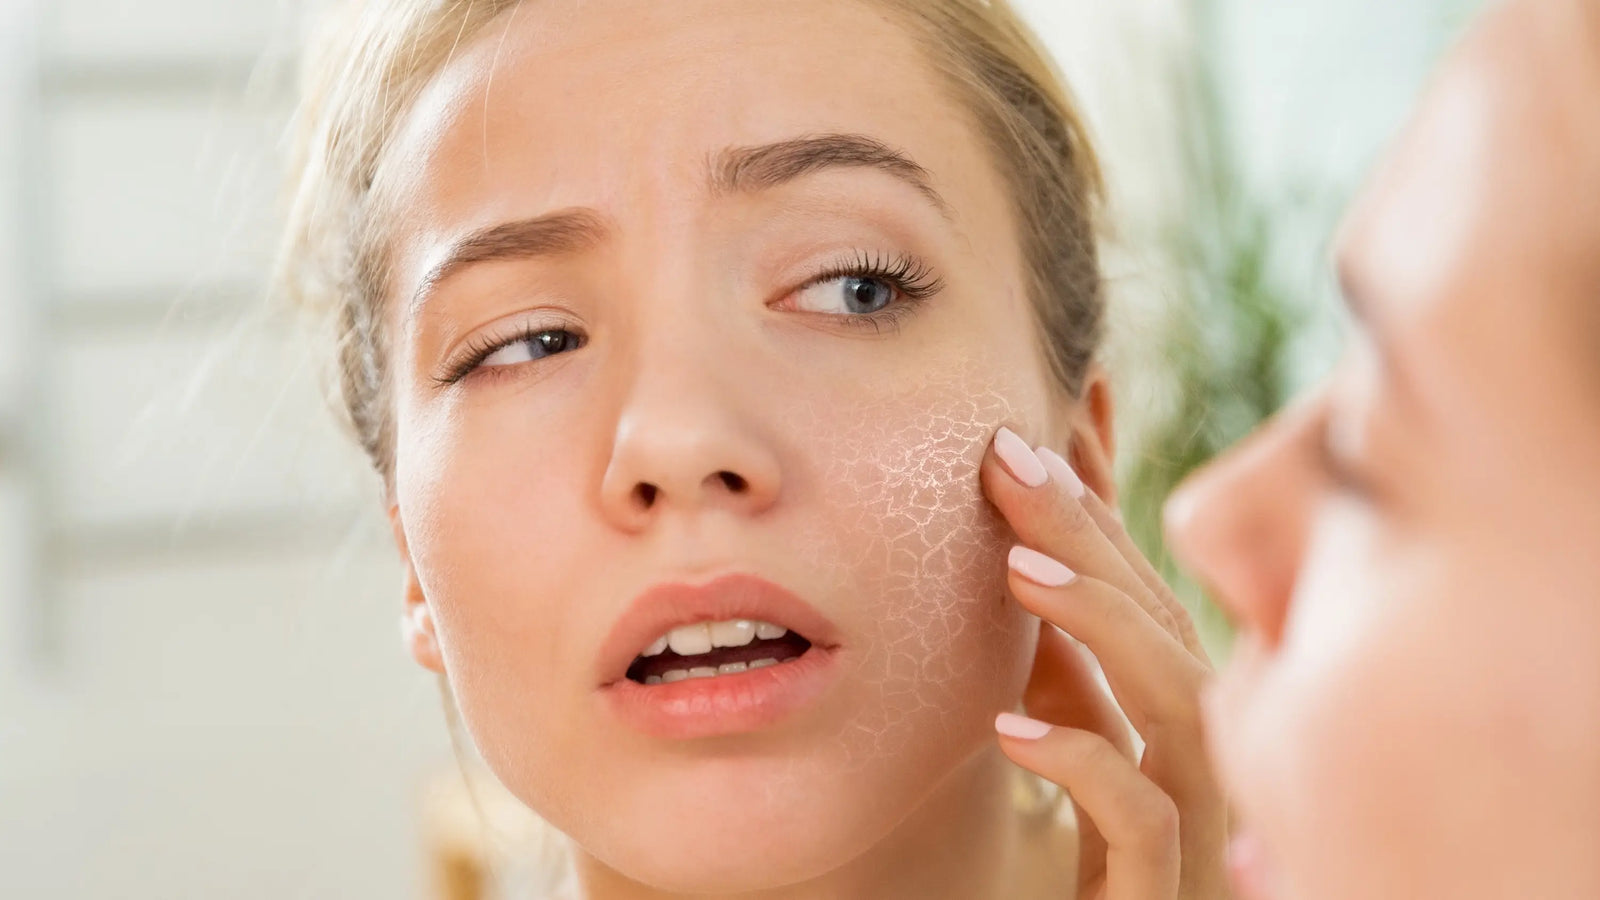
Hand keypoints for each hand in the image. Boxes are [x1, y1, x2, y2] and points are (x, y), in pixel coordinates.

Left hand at [981, 426, 1228, 899]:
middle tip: (1006, 457)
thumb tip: (1030, 550)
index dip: (1099, 498)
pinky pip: (1144, 820)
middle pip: (1160, 620)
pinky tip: (1011, 729)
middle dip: (1086, 531)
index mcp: (1175, 708)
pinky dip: (1084, 764)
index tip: (1053, 414)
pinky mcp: (1167, 886)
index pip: (1143, 584)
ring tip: (1014, 569)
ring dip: (1100, 623)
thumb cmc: (1104, 861)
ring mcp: (1197, 817)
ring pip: (1176, 702)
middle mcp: (1202, 748)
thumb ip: (1066, 658)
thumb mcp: (1068, 739)